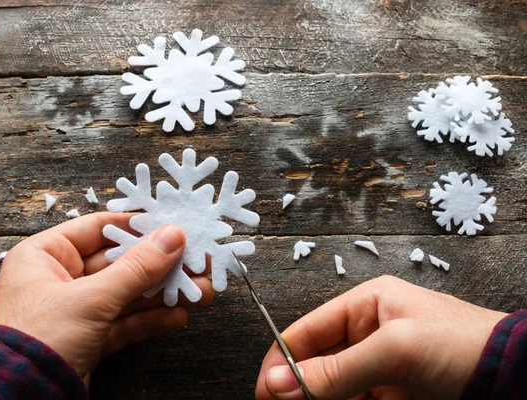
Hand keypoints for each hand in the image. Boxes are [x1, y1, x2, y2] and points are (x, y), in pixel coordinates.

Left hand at [0, 212, 212, 379]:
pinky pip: (124, 324)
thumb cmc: (38, 338)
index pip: (98, 228)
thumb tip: (173, 236)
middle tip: (198, 262)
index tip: (174, 225)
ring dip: (164, 294)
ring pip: (127, 295)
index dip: (137, 226)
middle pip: (120, 263)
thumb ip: (137, 267)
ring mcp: (75, 311)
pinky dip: (150, 321)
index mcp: (46, 255)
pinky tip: (178, 316)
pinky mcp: (88, 340)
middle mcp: (59, 279)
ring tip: (202, 291)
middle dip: (161, 266)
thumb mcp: (92, 297)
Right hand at [256, 276, 505, 399]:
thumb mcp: (395, 350)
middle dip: (297, 386)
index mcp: (365, 307)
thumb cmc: (465, 345)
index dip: (280, 359)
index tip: (265, 390)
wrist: (516, 378)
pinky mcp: (391, 395)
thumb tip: (280, 382)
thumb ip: (336, 369)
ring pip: (331, 389)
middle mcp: (367, 335)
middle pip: (315, 363)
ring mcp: (379, 369)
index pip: (307, 331)